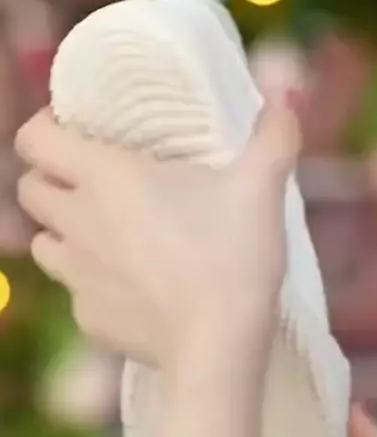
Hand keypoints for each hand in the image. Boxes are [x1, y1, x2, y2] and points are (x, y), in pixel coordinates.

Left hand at [15, 101, 299, 374]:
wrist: (218, 348)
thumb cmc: (233, 255)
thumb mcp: (260, 186)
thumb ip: (273, 133)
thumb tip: (288, 88)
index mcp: (105, 177)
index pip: (34, 138)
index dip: (45, 127)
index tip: (75, 128)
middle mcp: (78, 221)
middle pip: (28, 189)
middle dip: (51, 178)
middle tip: (93, 178)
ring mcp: (77, 275)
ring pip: (43, 241)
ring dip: (64, 229)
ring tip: (107, 231)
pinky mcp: (88, 318)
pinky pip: (75, 290)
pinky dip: (93, 281)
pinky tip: (132, 285)